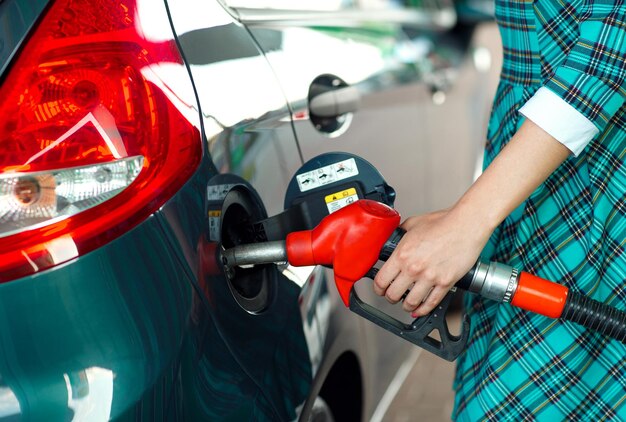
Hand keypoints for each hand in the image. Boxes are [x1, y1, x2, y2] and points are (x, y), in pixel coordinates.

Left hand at [373, 206, 490, 316]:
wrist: (466, 225)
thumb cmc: (444, 222)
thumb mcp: (413, 223)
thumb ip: (401, 233)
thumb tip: (394, 238)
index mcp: (402, 254)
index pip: (381, 280)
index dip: (378, 288)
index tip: (380, 288)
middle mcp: (413, 268)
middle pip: (393, 295)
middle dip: (390, 297)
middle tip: (392, 296)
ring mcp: (430, 277)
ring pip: (410, 303)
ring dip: (406, 305)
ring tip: (406, 304)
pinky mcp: (445, 283)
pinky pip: (431, 303)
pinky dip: (423, 310)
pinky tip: (420, 309)